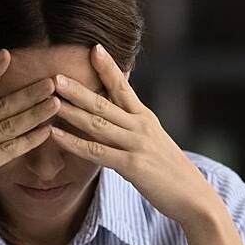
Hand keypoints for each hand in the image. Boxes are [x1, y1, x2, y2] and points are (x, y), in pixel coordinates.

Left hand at [50, 44, 216, 226]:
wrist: (194, 197)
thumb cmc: (170, 171)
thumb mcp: (154, 140)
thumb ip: (135, 125)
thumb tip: (119, 112)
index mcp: (145, 118)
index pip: (123, 87)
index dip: (109, 67)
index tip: (94, 47)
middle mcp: (141, 126)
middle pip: (104, 101)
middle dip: (78, 88)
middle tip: (55, 74)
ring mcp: (136, 144)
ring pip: (97, 123)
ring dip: (71, 110)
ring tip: (50, 99)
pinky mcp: (132, 165)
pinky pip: (96, 152)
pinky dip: (73, 143)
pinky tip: (55, 134)